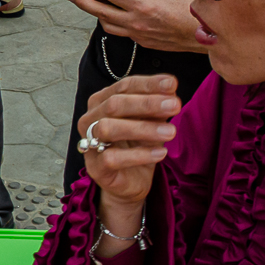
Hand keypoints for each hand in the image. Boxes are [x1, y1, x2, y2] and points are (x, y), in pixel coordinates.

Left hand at [67, 0, 203, 52]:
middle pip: (99, 11)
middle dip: (82, 1)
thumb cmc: (192, 10)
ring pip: (106, 24)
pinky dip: (112, 22)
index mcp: (142, 5)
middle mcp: (135, 22)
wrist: (205, 36)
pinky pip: (120, 32)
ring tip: (90, 2)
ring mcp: (137, 34)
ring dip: (96, 13)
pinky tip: (113, 14)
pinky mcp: (142, 42)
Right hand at [78, 74, 179, 214]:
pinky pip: (113, 158)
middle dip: (146, 103)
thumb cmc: (138, 144)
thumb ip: (157, 105)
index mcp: (101, 102)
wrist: (131, 180)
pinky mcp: (96, 167)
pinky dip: (139, 155)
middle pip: (114, 105)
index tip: (172, 84)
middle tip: (175, 105)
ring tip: (171, 132)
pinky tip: (161, 153)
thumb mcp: (150, 121)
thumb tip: (170, 87)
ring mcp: (89, 143)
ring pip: (109, 128)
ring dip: (143, 128)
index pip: (123, 86)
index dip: (148, 84)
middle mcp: (90, 119)